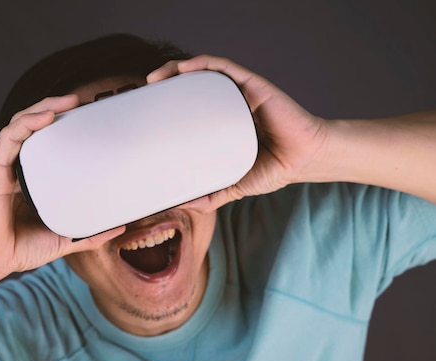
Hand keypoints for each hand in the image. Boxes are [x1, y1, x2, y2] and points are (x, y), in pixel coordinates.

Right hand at [0, 95, 124, 281]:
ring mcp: (4, 166)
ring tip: (69, 100)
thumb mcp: (63, 238)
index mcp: (31, 178)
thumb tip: (119, 227)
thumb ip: (89, 233)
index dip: (64, 125)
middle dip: (56, 107)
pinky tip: (46, 116)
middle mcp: (17, 166)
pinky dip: (28, 122)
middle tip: (83, 101)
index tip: (89, 118)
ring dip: (44, 106)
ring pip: (22, 123)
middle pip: (35, 125)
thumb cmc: (19, 248)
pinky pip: (9, 137)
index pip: (47, 141)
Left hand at [147, 54, 330, 211]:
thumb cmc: (275, 167)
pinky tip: (185, 68)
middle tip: (147, 88)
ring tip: (157, 77)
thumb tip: (186, 204)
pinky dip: (203, 64)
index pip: (192, 105)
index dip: (170, 101)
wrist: (305, 159)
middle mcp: (230, 103)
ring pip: (205, 72)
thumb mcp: (235, 184)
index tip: (149, 106)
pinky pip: (225, 69)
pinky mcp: (253, 86)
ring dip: (177, 68)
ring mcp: (241, 92)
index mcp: (224, 121)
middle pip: (194, 84)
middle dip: (167, 81)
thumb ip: (213, 194)